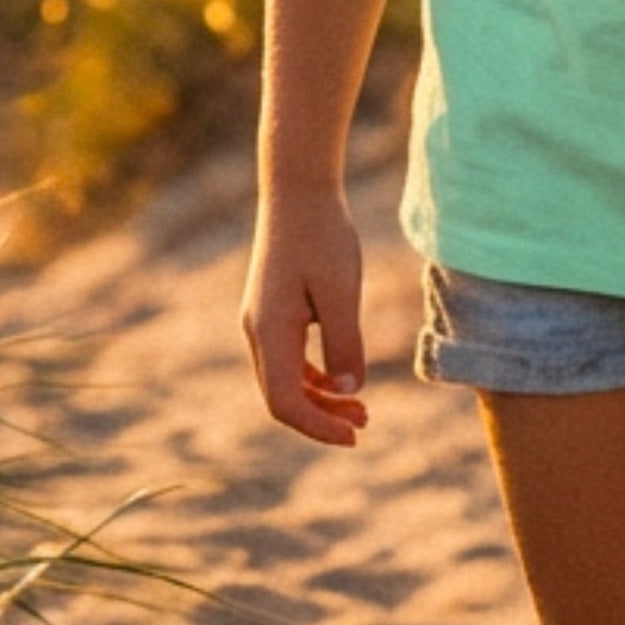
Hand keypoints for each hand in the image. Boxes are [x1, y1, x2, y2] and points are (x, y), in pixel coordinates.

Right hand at [241, 190, 368, 445]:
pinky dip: (313, 374)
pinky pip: (287, 356)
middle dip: (321, 415)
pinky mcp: (271, 307)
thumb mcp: (342, 292)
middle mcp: (258, 329)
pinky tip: (341, 373)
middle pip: (281, 395)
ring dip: (320, 396)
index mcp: (270, 330)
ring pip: (283, 377)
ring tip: (361, 405)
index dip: (318, 426)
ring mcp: (261, 318)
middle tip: (366, 421)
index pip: (285, 402)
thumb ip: (344, 343)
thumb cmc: (322, 235)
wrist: (297, 189)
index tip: (355, 436)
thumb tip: (350, 389)